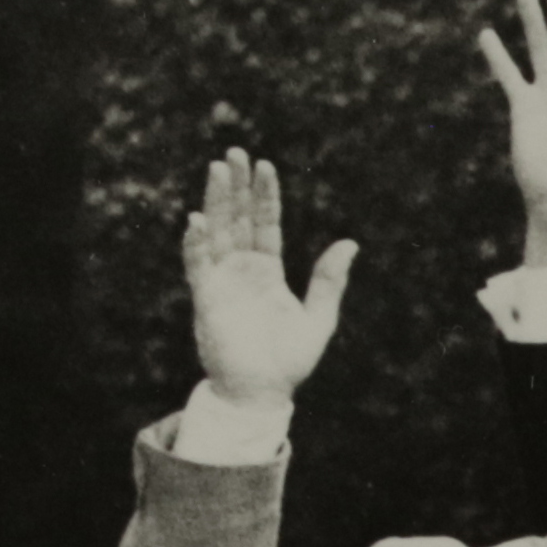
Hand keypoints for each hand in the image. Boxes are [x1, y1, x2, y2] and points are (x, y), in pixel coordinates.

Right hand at [182, 148, 356, 405]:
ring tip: (217, 169)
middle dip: (235, 186)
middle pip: (237, 219)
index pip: (265, 224)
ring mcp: (222, 281)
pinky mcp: (206, 298)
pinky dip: (196, 243)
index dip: (264, 196)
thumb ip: (330, 281)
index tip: (265, 166)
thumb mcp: (318, 318)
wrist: (262, 394)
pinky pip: (198, 265)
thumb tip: (350, 242)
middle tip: (234, 152)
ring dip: (215, 201)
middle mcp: (242, 270)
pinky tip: (197, 219)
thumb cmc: (288, 361)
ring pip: (217, 232)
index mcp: (268, 272)